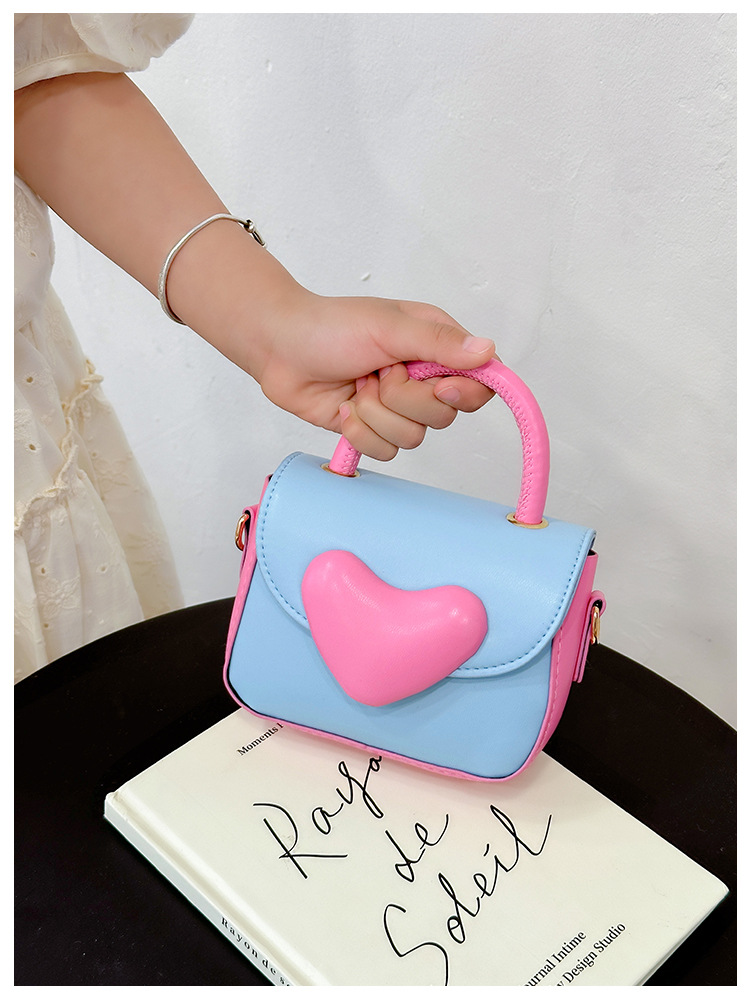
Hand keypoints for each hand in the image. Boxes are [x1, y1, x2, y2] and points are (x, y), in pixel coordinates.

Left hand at [255, 289, 495, 459]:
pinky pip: (385, 451)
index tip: (440, 388)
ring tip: (357, 386)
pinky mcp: (373, 428)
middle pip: (444, 416)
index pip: (479, 382)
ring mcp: (397, 407)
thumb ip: (438, 343)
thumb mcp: (388, 326)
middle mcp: (421, 379)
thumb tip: (487, 352)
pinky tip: (344, 407)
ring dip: (377, 415)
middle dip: (404, 400)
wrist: (279, 348)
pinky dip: (360, 431)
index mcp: (435, 346)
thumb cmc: (330, 326)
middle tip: (378, 373)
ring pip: (413, 438)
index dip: (465, 393)